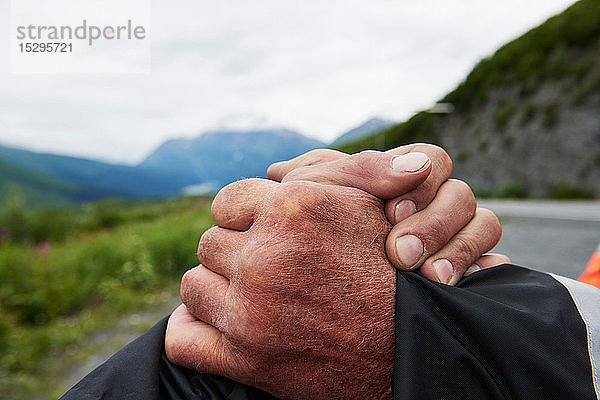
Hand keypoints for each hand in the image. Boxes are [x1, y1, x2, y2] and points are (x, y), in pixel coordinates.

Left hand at [167, 179, 395, 399]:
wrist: (415, 343)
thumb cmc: (391, 267)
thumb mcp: (367, 202)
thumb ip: (326, 171)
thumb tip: (277, 167)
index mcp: (292, 210)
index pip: (227, 202)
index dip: (243, 216)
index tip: (260, 230)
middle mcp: (265, 259)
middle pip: (210, 244)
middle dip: (233, 252)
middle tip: (263, 265)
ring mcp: (251, 312)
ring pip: (193, 285)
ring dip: (214, 288)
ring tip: (246, 293)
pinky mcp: (246, 359)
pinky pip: (182, 339)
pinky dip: (188, 330)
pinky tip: (207, 323)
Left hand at [268, 144, 508, 283]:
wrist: (301, 280)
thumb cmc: (300, 223)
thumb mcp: (313, 192)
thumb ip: (355, 171)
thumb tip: (415, 167)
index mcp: (399, 176)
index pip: (433, 161)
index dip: (421, 185)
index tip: (391, 214)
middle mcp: (431, 202)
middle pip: (462, 195)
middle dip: (435, 225)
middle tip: (401, 256)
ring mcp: (452, 235)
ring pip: (485, 225)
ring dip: (461, 250)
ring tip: (431, 281)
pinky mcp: (465, 271)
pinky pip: (495, 265)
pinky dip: (485, 273)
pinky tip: (462, 290)